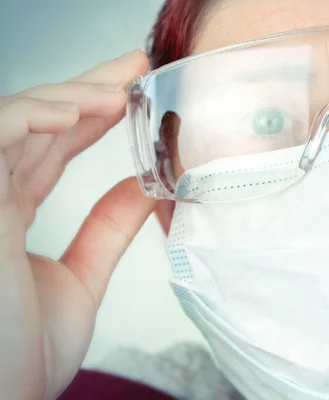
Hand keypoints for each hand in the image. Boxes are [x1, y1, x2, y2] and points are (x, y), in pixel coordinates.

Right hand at [0, 51, 155, 398]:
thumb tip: (147, 187)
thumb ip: (108, 230)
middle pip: (39, 120)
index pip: (53, 143)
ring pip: (17, 119)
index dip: (91, 111)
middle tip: (136, 65)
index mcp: (11, 207)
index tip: (134, 88)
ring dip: (68, 95)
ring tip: (119, 87)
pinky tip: (76, 111)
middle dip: (88, 86)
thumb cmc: (22, 354)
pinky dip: (31, 117)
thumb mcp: (80, 280)